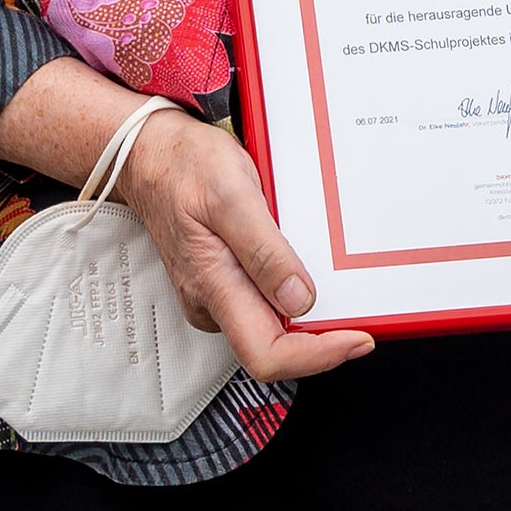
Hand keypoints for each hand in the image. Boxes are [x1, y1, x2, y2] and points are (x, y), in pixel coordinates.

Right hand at [112, 99, 377, 384]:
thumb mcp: (233, 196)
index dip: (317, 356)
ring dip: (310, 318)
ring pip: (271, 328)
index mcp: (213, 286)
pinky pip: (263, 304)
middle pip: (274, 349)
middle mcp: (211, 302)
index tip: (358, 338)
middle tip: (363, 315)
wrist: (148, 154)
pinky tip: (310, 271)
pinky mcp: (221, 283)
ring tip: (340, 287)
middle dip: (323, 340)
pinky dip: (292, 296)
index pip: (267, 355)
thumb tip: (299, 300)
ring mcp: (214, 295)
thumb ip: (265, 251)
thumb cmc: (185, 167)